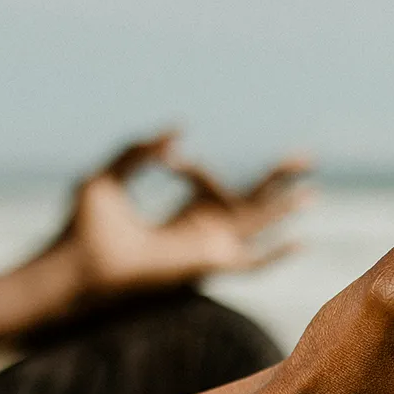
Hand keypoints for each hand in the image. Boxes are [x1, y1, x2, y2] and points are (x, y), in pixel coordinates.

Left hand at [42, 131, 311, 298]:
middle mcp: (202, 232)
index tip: (168, 158)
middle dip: (278, 177)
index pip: (209, 180)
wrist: (80, 261)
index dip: (193, 168)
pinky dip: (275, 254)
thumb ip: (138, 149)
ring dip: (286, 206)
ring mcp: (208, 247)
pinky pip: (251, 262)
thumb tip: (178, 130)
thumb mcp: (110, 175)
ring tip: (313, 191)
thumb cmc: (84, 226)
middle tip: (307, 156)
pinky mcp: (208, 262)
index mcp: (183, 214)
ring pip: (260, 223)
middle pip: (252, 200)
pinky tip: (301, 242)